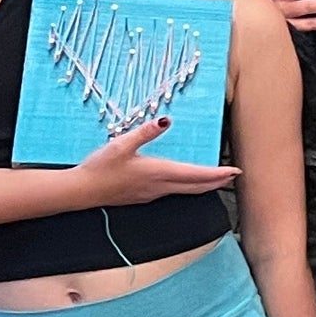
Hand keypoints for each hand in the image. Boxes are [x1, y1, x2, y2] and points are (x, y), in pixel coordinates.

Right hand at [75, 114, 238, 206]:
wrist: (81, 191)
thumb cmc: (100, 167)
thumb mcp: (122, 144)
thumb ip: (145, 132)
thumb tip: (166, 120)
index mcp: (158, 172)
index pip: (195, 174)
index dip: (217, 174)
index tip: (234, 172)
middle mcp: (159, 186)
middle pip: (196, 187)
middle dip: (216, 182)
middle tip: (233, 176)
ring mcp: (152, 194)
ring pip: (186, 192)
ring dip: (204, 186)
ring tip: (217, 180)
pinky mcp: (144, 196)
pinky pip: (173, 193)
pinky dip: (188, 188)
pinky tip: (186, 184)